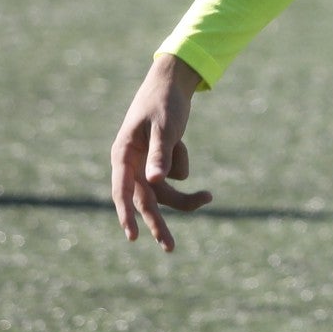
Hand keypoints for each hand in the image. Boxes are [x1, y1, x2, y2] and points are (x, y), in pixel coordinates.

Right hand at [110, 53, 210, 249]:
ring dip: (185, 195)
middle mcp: (130, 162)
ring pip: (164, 190)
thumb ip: (160, 153)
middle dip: (158, 223)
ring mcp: (144, 162)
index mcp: (123, 154)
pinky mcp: (159, 159)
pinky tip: (180, 140)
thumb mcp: (165, 127)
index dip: (126, 214)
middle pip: (146, 199)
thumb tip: (156, 181)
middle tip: (170, 248)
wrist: (172, 82)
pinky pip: (175, 173)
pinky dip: (182, 161)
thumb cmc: (164, 102)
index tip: (132, 236)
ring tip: (210, 196)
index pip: (122, 190)